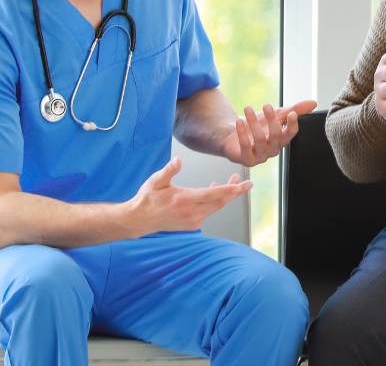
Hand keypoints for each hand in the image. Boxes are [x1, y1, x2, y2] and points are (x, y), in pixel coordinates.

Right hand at [126, 157, 250, 236]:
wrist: (139, 220)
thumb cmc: (147, 199)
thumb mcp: (156, 181)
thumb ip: (169, 170)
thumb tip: (179, 160)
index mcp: (185, 200)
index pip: (215, 194)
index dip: (232, 189)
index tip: (245, 184)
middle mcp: (192, 213)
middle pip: (221, 202)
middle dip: (235, 192)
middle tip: (246, 182)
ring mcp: (193, 221)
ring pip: (216, 207)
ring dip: (226, 195)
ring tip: (232, 182)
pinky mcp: (192, 225)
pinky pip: (209, 211)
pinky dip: (215, 201)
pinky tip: (213, 190)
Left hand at [222, 99, 316, 166]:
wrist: (235, 136)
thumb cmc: (259, 126)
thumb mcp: (276, 115)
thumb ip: (295, 110)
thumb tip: (314, 103)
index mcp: (282, 140)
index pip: (291, 133)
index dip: (292, 125)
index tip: (292, 113)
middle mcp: (273, 149)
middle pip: (276, 135)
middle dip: (272, 120)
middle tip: (266, 105)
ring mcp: (261, 156)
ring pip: (260, 139)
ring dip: (253, 122)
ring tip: (248, 108)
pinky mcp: (247, 159)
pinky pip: (246, 146)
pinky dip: (242, 133)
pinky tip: (240, 121)